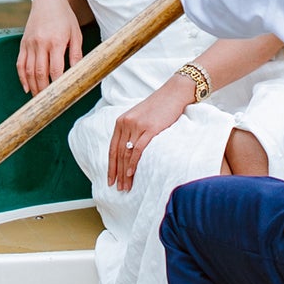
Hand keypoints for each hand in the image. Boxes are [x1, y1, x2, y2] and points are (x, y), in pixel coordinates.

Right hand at [17, 0, 83, 95]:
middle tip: (47, 104)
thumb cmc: (65, 19)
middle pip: (39, 72)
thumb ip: (76, 54)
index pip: (55, 69)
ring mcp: (30, 43)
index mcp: (55, 41)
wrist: (48, 1)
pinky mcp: (23, 43)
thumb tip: (78, 73)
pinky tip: (26, 88)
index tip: (60, 97)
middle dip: (43, 90)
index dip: (57, 85)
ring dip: (32, 87)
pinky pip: (20, 63)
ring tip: (38, 100)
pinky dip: (22, 77)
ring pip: (28, 70)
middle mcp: (40, 43)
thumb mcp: (76, 34)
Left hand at [107, 75, 193, 191]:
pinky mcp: (150, 129)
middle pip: (118, 153)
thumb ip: (131, 132)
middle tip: (118, 189)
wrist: (173, 94)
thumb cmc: (158, 108)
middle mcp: (126, 124)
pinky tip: (131, 173)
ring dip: (125, 172)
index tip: (110, 180)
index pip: (112, 149)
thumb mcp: (139, 118)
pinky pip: (138, 149)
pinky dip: (133, 163)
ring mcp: (137, 126)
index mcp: (121, 122)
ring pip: (127, 154)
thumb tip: (129, 153)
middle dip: (117, 173)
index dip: (111, 166)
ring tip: (125, 186)